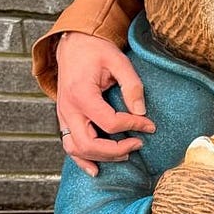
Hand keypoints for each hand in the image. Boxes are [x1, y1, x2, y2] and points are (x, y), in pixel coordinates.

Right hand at [55, 33, 155, 176]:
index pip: (109, 122)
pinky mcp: (65, 118)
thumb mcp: (118, 60)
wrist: (73, 43)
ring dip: (101, 157)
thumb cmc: (96, 50)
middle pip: (89, 143)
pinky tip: (96, 169)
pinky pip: (69, 145)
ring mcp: (63, 115)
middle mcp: (68, 108)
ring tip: (125, 155)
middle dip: (116, 150)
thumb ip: (132, 85)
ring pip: (77, 149)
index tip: (150, 125)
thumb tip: (142, 111)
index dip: (133, 126)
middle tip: (138, 144)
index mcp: (82, 94)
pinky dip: (81, 160)